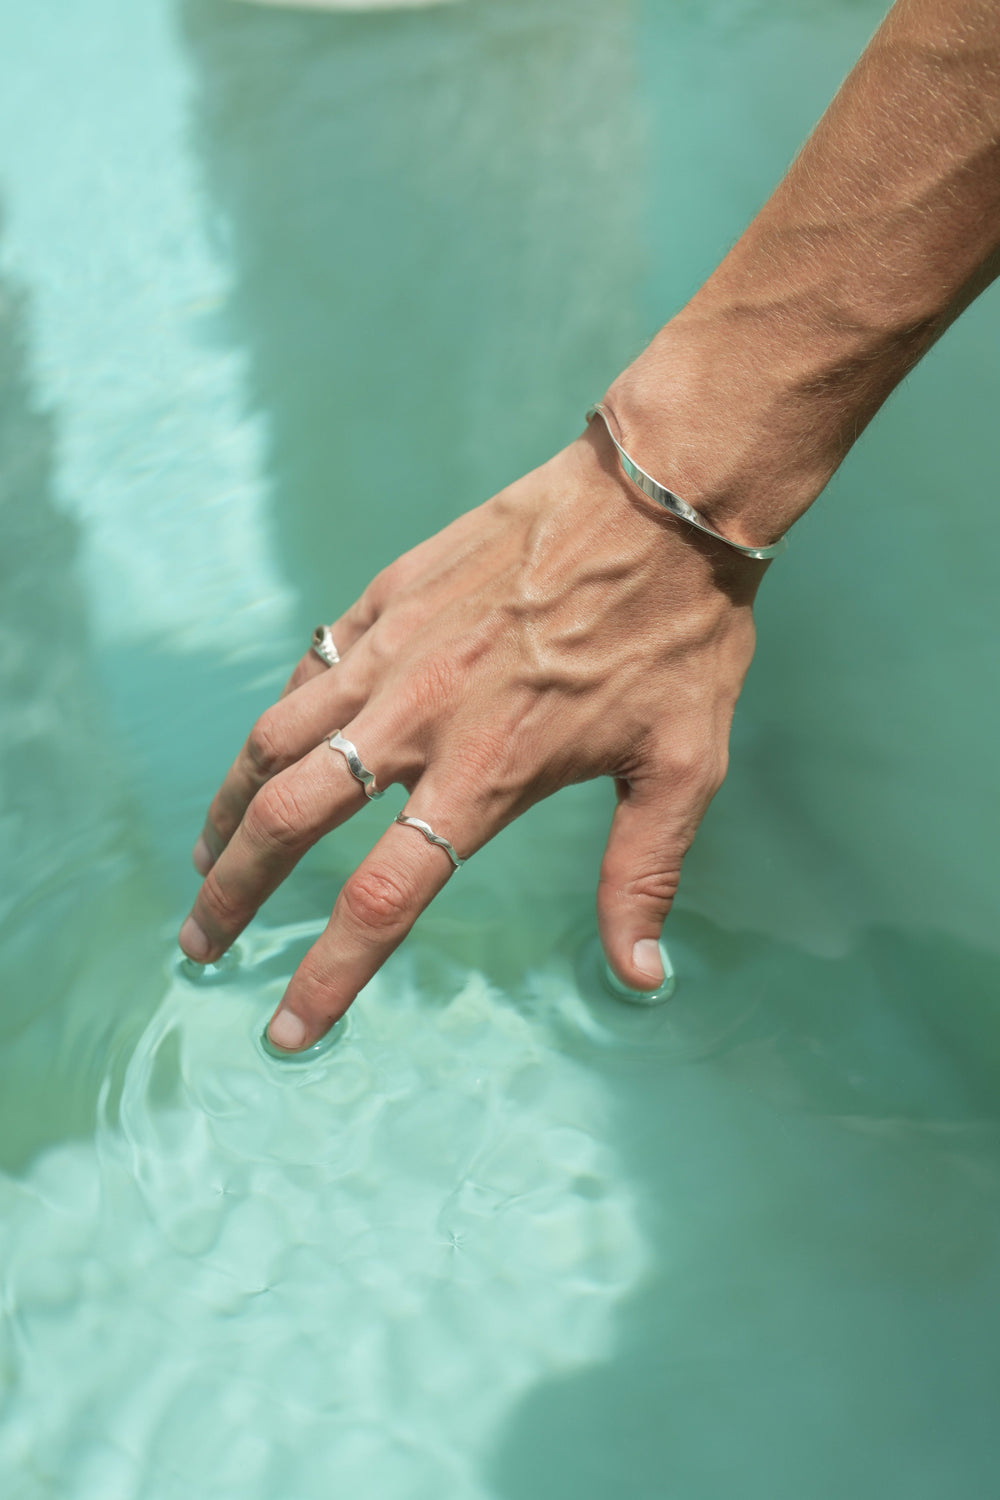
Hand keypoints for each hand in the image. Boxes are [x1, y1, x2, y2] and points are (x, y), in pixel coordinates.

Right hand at [179, 420, 760, 1050]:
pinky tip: (276, 746)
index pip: (381, 900)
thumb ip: (642, 874)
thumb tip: (639, 977)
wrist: (657, 497)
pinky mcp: (387, 596)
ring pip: (272, 739)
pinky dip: (281, 719)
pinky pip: (310, 669)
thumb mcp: (682, 766)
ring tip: (207, 855)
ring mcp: (390, 650)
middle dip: (232, 894)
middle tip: (202, 943)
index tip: (287, 1030)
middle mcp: (416, 718)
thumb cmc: (679, 636)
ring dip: (227, 807)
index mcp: (485, 774)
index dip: (326, 978)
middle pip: (287, 821)